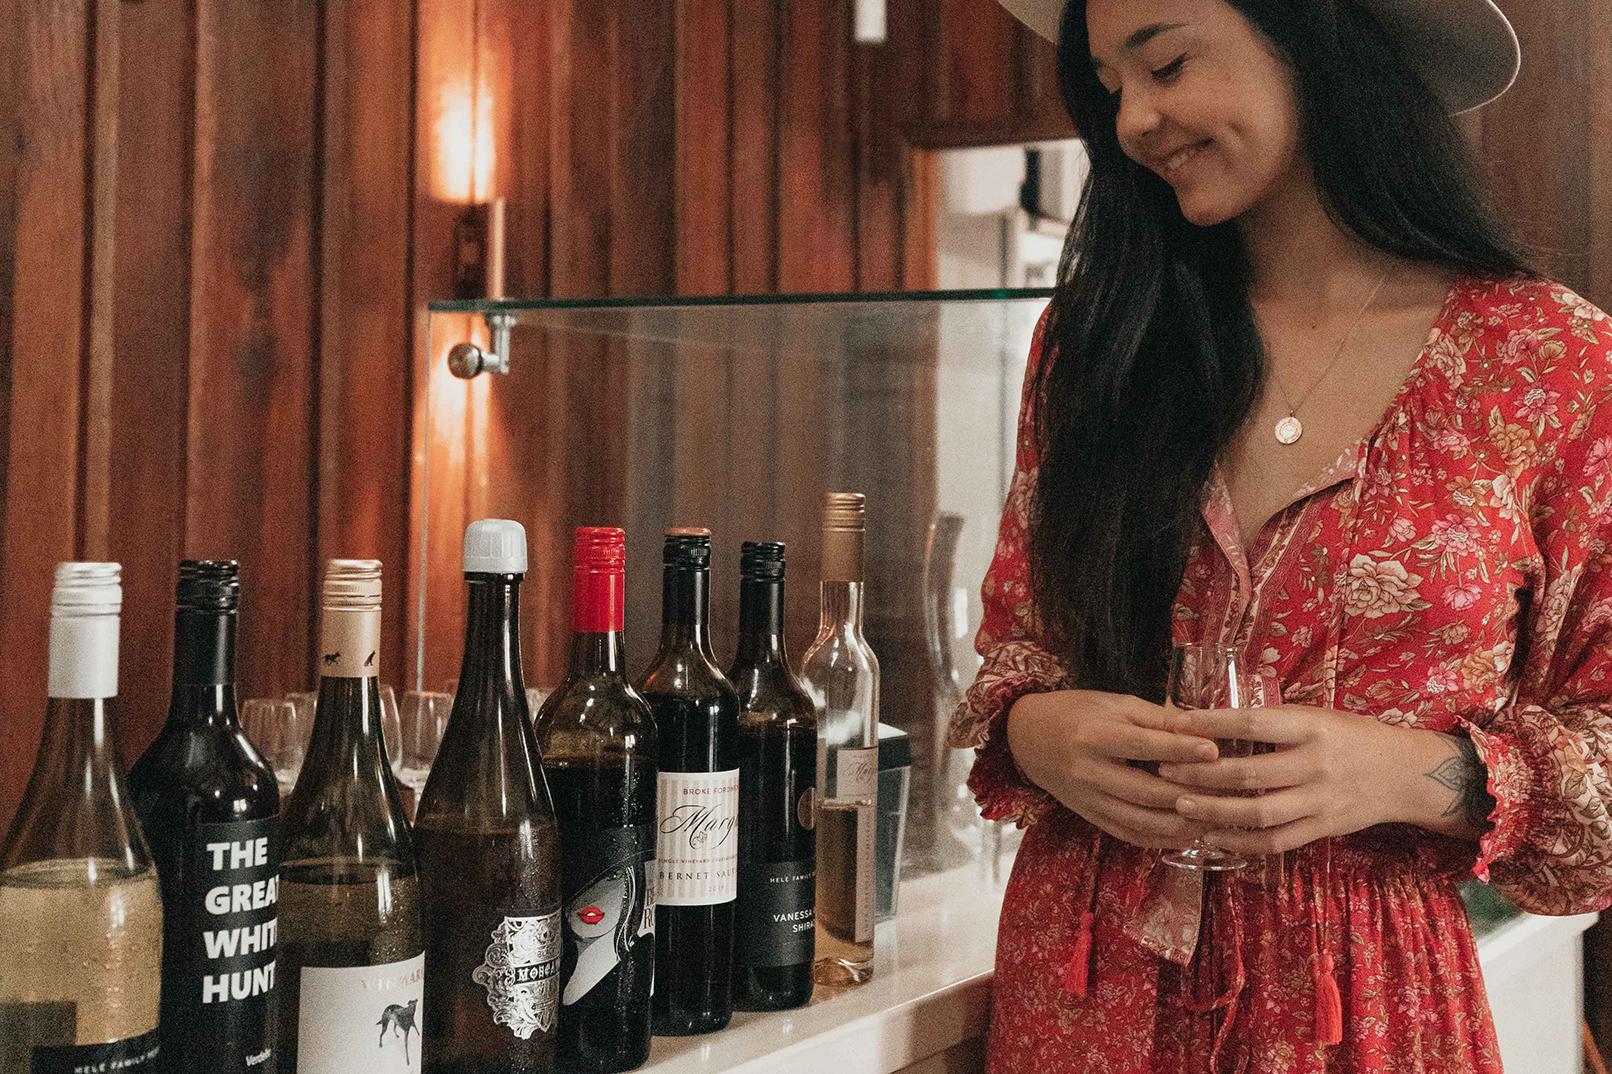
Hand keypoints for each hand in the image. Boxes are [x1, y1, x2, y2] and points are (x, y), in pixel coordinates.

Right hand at [1006, 689, 1227, 849]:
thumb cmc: (1075, 712)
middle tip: (1226, 793)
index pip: (1142, 745)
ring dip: (1178, 825)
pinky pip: (1127, 834)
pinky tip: (1185, 836)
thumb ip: (1157, 718)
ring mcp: (1088, 799)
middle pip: (1145, 790)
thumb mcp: (1114, 703)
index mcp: (1094, 735)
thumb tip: (1202, 726)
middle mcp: (1088, 771)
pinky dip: (1158, 839)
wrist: (1026, 736)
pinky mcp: (1089, 816)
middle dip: (1188, 794)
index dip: (1179, 749)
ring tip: (1213, 820)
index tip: (1214, 750)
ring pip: (1139, 820)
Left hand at [1144, 704, 1420, 854]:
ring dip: (1214, 811)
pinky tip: (1212, 837)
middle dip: (1200, 774)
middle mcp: (1315, 764)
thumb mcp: (1316, 716)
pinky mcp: (1323, 828)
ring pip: (1258, 812)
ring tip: (1180, 806)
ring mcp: (1320, 800)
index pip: (1251, 724)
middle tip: (1165, 770)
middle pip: (1248, 772)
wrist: (1404, 773)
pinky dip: (1241, 842)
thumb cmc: (1350, 736)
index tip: (1176, 724)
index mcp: (1311, 727)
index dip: (1210, 724)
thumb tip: (1212, 718)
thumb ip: (1273, 722)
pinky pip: (1276, 841)